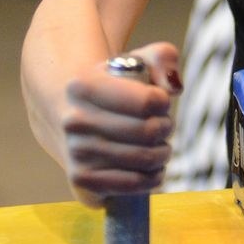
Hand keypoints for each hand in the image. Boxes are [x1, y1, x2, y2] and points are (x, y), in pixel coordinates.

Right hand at [60, 41, 180, 205]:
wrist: (70, 113)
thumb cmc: (113, 86)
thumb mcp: (136, 61)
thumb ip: (163, 58)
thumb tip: (173, 88)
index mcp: (83, 86)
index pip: (146, 101)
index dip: (163, 102)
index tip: (160, 101)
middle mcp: (74, 121)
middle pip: (148, 132)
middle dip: (166, 128)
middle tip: (164, 125)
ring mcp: (75, 153)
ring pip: (144, 160)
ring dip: (162, 153)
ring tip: (159, 145)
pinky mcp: (81, 180)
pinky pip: (132, 185)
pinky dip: (152, 178)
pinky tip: (152, 168)